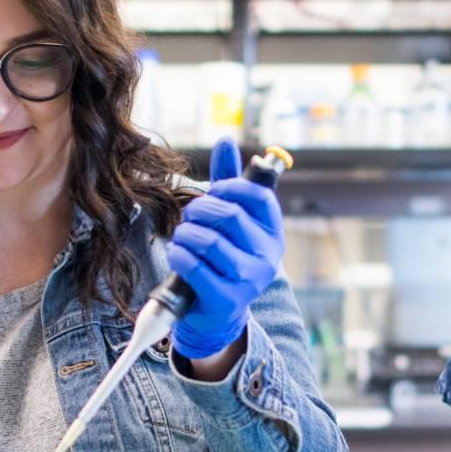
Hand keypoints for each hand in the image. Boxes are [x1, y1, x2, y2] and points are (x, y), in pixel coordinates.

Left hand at [166, 138, 284, 360]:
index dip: (231, 187)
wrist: (218, 311)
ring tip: (181, 235)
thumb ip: (228, 181)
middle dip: (200, 210)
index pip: (260, 198)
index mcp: (273, 232)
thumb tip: (226, 140)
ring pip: (211, 242)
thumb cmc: (223, 255)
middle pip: (230, 217)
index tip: (212, 191)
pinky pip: (196, 267)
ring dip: (186, 233)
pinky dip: (180, 255)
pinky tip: (177, 253)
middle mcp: (267, 256)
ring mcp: (249, 280)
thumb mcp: (230, 218)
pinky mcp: (226, 299)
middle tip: (189, 216)